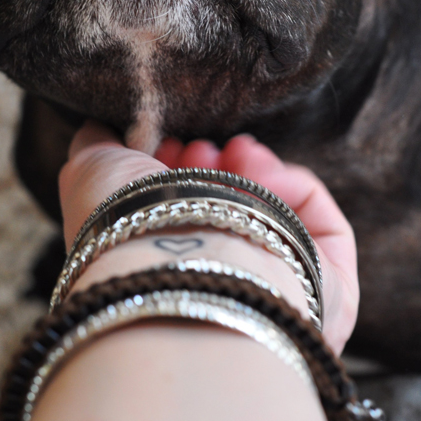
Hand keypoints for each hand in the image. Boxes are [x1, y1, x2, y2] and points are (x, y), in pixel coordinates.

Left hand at [59, 123, 358, 353]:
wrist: (166, 270)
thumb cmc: (121, 226)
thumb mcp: (88, 170)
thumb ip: (99, 145)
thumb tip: (106, 124)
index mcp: (172, 279)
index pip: (189, 222)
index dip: (183, 172)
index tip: (171, 144)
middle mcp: (227, 291)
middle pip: (238, 217)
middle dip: (219, 169)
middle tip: (199, 149)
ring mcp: (283, 295)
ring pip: (282, 220)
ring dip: (254, 172)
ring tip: (227, 152)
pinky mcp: (332, 291)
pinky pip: (323, 224)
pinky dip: (293, 184)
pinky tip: (256, 165)